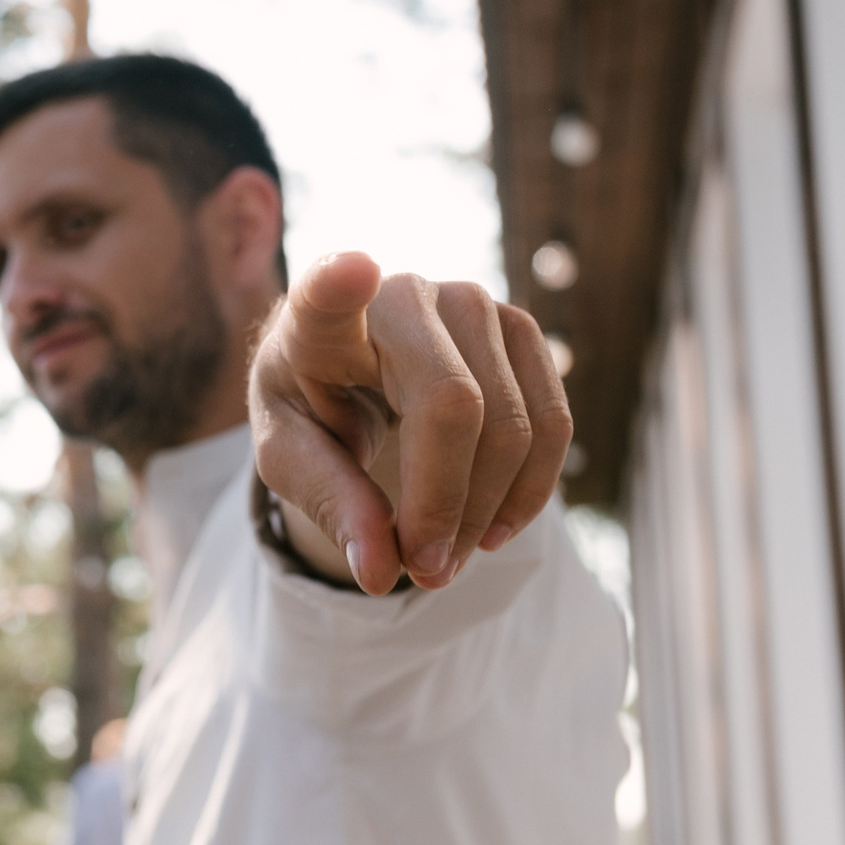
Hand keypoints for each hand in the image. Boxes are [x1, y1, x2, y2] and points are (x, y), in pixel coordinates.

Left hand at [249, 252, 569, 594]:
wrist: (349, 370)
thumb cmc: (311, 410)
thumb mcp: (293, 462)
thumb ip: (330, 506)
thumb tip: (381, 572)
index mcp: (318, 320)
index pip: (326, 293)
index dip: (338, 283)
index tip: (348, 270)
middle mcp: (402, 295)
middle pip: (454, 405)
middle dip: (447, 506)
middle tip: (423, 574)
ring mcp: (473, 303)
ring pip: (513, 423)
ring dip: (488, 512)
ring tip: (448, 562)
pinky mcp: (519, 329)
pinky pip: (552, 424)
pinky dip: (527, 492)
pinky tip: (492, 530)